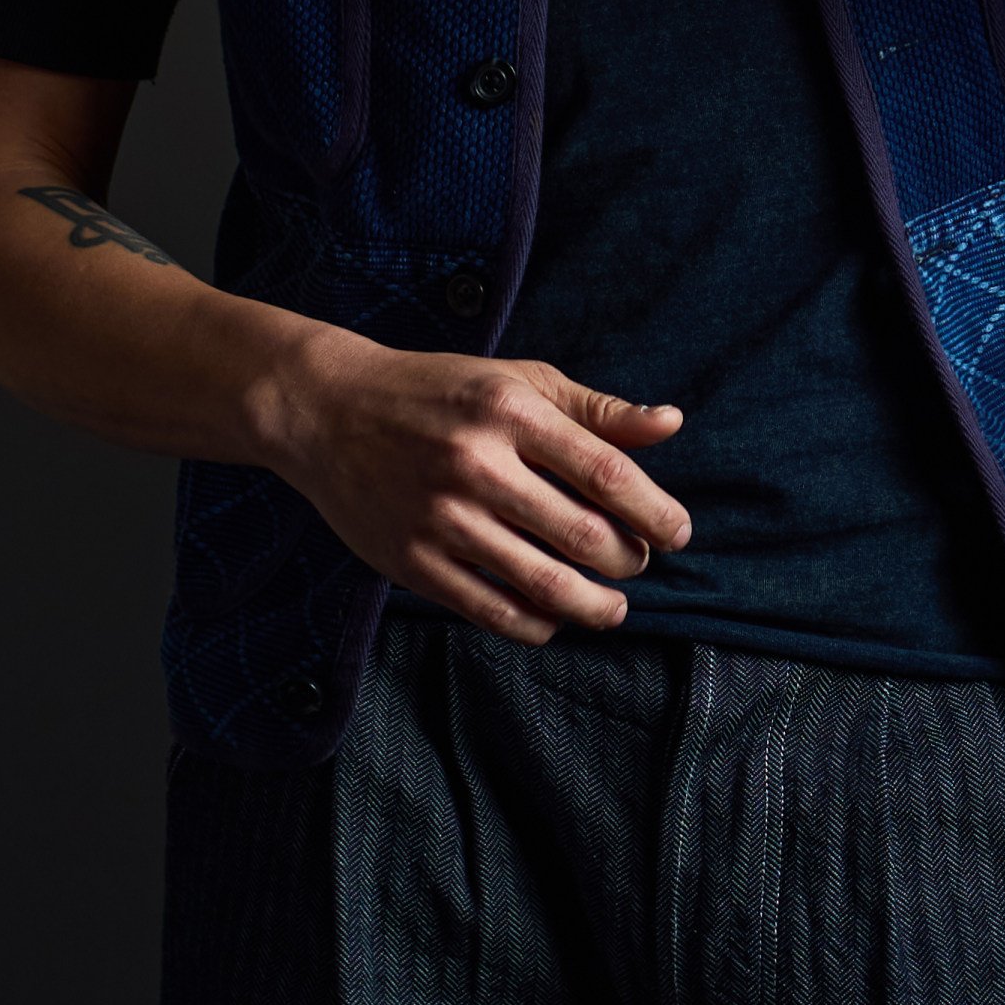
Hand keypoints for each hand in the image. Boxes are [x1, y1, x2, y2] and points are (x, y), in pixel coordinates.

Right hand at [262, 342, 691, 647]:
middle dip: (629, 560)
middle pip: (584, 535)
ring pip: (544, 585)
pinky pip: (492, 611)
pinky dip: (537, 623)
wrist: (326, 411)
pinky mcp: (412, 561)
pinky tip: (554, 616)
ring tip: (612, 607)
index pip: (607, 473)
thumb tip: (672, 424)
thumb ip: (596, 409)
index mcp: (511, 412)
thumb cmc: (439, 392)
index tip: (679, 533)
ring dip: (595, 606)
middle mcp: (477, 464)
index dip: (656, 512)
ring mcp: (441, 518)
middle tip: (637, 562)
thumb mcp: (518, 380)